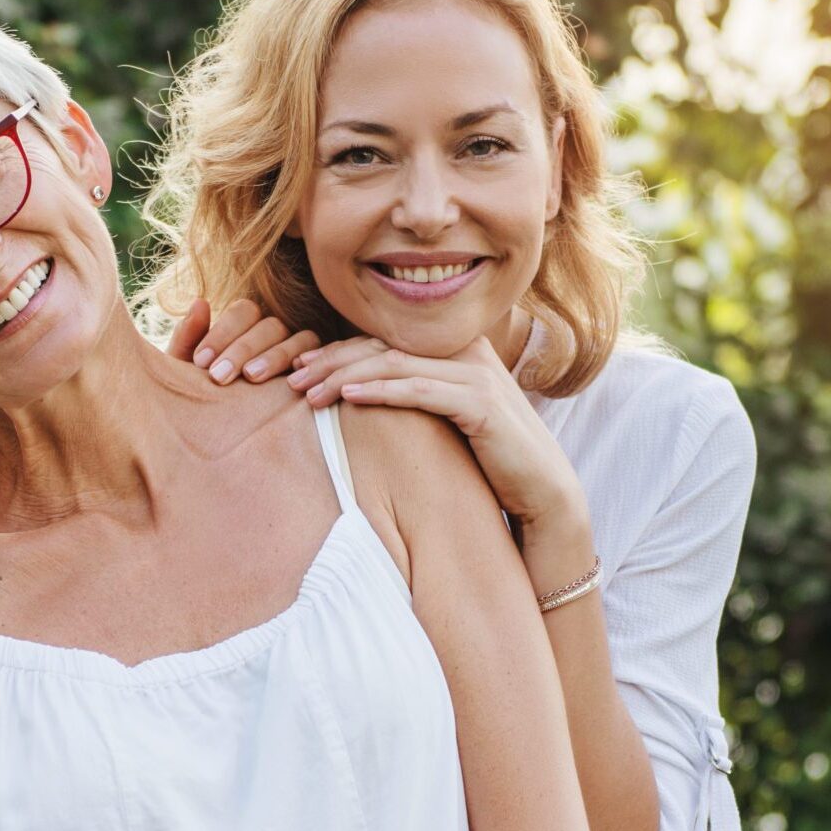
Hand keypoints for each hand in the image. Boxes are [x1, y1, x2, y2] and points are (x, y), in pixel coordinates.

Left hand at [166, 297, 320, 385]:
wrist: (214, 437)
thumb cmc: (200, 398)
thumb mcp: (187, 372)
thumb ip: (188, 338)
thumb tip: (200, 302)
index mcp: (244, 327)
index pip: (243, 312)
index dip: (223, 333)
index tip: (201, 362)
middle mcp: (274, 336)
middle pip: (270, 326)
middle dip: (243, 349)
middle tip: (219, 377)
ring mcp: (299, 353)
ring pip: (298, 340)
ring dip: (275, 356)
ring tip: (252, 378)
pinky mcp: (315, 373)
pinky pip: (320, 358)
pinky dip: (308, 364)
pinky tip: (289, 383)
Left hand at [287, 334, 587, 532]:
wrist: (542, 491)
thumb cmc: (487, 460)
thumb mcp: (445, 420)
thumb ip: (414, 398)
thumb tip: (361, 398)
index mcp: (455, 349)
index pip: (384, 339)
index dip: (336, 349)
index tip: (296, 364)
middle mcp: (466, 351)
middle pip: (382, 344)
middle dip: (329, 359)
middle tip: (287, 377)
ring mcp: (475, 373)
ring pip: (394, 362)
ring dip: (343, 375)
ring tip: (306, 392)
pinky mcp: (481, 402)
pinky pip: (420, 389)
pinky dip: (382, 390)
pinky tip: (349, 396)